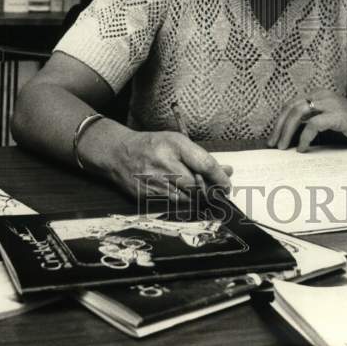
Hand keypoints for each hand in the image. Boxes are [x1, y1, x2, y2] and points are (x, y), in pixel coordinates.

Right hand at [110, 128, 232, 199]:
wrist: (119, 153)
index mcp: (175, 145)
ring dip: (197, 198)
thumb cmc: (152, 145)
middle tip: (217, 193)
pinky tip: (183, 196)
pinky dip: (182, 202)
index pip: (205, 164)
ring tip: (201, 194)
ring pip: (187, 198)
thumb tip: (227, 171)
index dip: (220, 178)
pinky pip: (172, 204)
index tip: (226, 185)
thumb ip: (201, 157)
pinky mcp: (146, 196)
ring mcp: (154, 181)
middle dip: (210, 192)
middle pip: (197, 185)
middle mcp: (165, 163)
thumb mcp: (177, 142)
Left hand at [268, 90, 346, 151]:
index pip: (291, 105)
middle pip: (291, 108)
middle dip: (279, 127)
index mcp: (318, 95)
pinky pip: (314, 125)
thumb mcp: (328, 121)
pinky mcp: (337, 115)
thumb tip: (290, 138)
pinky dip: (304, 137)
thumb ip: (311, 124)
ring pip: (298, 113)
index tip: (273, 137)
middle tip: (273, 144)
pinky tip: (302, 148)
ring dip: (287, 131)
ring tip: (282, 147)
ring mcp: (330, 104)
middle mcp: (322, 96)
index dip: (280, 121)